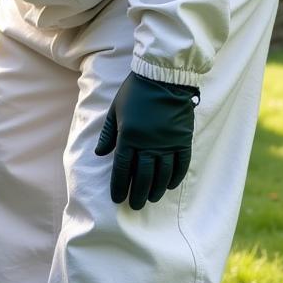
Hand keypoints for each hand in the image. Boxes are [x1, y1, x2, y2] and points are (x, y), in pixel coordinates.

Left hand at [94, 72, 198, 209]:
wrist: (163, 77)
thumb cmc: (135, 92)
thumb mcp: (115, 110)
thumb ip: (108, 134)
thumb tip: (99, 154)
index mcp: (129, 136)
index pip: (123, 168)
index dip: (119, 185)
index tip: (117, 198)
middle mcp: (149, 143)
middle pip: (143, 176)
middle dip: (138, 193)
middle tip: (135, 205)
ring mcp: (168, 143)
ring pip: (162, 173)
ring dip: (156, 189)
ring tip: (151, 199)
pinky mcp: (183, 139)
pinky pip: (181, 164)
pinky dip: (176, 177)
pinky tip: (170, 186)